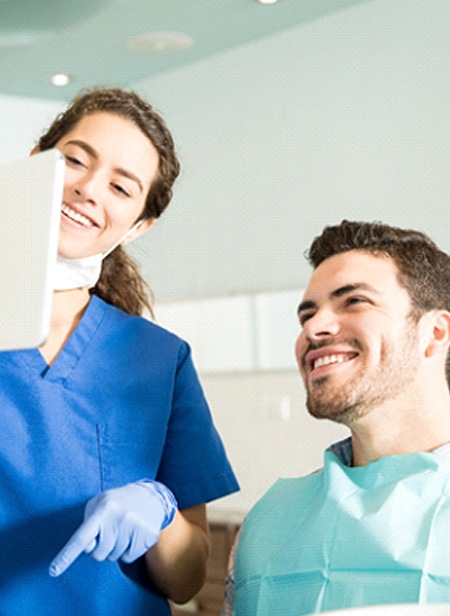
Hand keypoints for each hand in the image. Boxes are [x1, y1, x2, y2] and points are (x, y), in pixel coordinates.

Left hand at [49, 479, 176, 576]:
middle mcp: (119, 517)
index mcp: (104, 508)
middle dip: (101, 547)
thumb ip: (87, 524)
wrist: (152, 496)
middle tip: (110, 531)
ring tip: (124, 529)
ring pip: (114, 557)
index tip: (53, 571)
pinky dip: (129, 551)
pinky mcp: (148, 535)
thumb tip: (86, 547)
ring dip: (116, 548)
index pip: (81, 537)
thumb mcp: (99, 503)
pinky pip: (129, 558)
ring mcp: (135, 526)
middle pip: (98, 554)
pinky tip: (134, 535)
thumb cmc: (118, 502)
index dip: (66, 555)